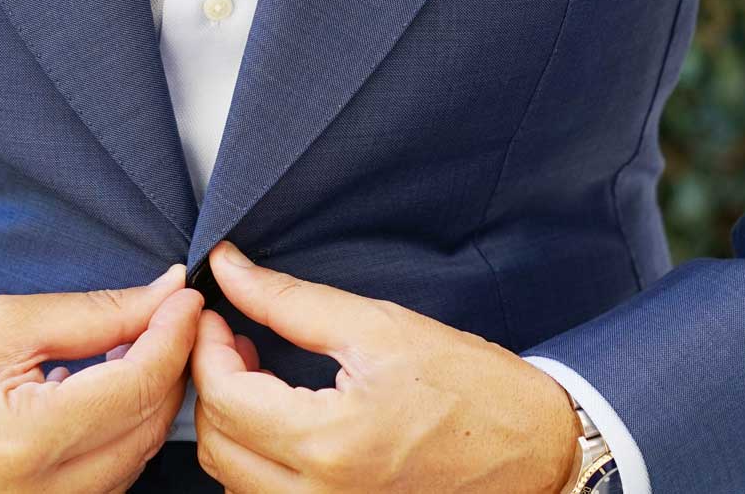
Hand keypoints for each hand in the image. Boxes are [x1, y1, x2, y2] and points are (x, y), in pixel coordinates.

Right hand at [0, 263, 201, 493]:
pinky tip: (107, 392)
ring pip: (135, 461)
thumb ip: (92, 314)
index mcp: (21, 442)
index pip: (136, 386)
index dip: (173, 334)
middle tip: (171, 314)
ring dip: (149, 402)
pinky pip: (107, 481)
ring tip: (138, 346)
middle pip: (147, 429)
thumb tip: (161, 295)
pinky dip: (121, 434)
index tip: (186, 296)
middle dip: (171, 367)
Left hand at [190, 242, 581, 493]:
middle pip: (218, 446)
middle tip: (235, 338)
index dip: (206, 348)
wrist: (539, 450)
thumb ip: (292, 301)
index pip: (225, 399)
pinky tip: (281, 419)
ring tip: (258, 375)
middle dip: (212, 384)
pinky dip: (256, 460)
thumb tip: (231, 270)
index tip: (217, 314)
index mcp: (331, 443)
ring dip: (231, 425)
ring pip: (234, 480)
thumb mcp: (381, 327)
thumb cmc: (474, 388)